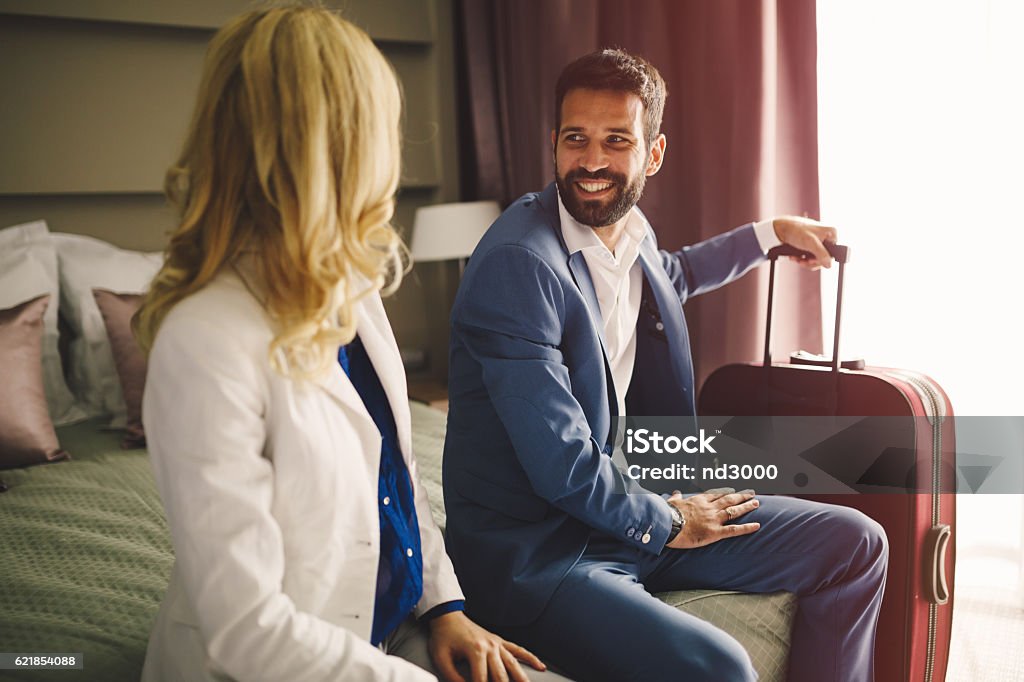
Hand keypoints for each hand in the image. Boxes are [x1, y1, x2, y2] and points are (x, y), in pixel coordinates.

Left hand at [428, 611, 545, 681]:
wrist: (447, 616)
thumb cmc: (443, 636)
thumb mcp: (441, 658)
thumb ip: (452, 676)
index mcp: (475, 651)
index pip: (481, 680)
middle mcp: (490, 647)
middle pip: (501, 675)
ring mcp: (497, 643)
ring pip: (514, 664)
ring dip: (521, 679)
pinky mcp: (499, 641)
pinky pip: (518, 650)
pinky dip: (530, 658)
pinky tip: (540, 667)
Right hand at [665, 488, 760, 549]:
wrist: (668, 524)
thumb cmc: (668, 514)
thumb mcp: (672, 502)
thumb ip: (677, 498)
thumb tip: (676, 493)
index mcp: (699, 501)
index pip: (717, 495)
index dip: (727, 492)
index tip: (734, 491)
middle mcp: (709, 508)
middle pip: (729, 500)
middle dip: (741, 497)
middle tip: (751, 494)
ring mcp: (714, 519)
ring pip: (734, 511)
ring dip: (746, 507)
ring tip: (756, 503)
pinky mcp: (715, 532)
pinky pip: (734, 530)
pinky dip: (746, 528)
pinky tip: (757, 526)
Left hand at [771, 216, 838, 269]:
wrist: (780, 228)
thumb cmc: (795, 230)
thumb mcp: (810, 243)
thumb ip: (821, 254)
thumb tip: (829, 265)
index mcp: (831, 233)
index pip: (833, 253)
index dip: (822, 260)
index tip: (811, 261)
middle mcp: (826, 236)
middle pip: (824, 257)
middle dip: (811, 261)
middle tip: (802, 261)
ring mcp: (818, 241)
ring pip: (816, 258)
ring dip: (805, 261)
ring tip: (796, 259)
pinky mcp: (810, 245)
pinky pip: (809, 256)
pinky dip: (802, 258)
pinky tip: (794, 256)